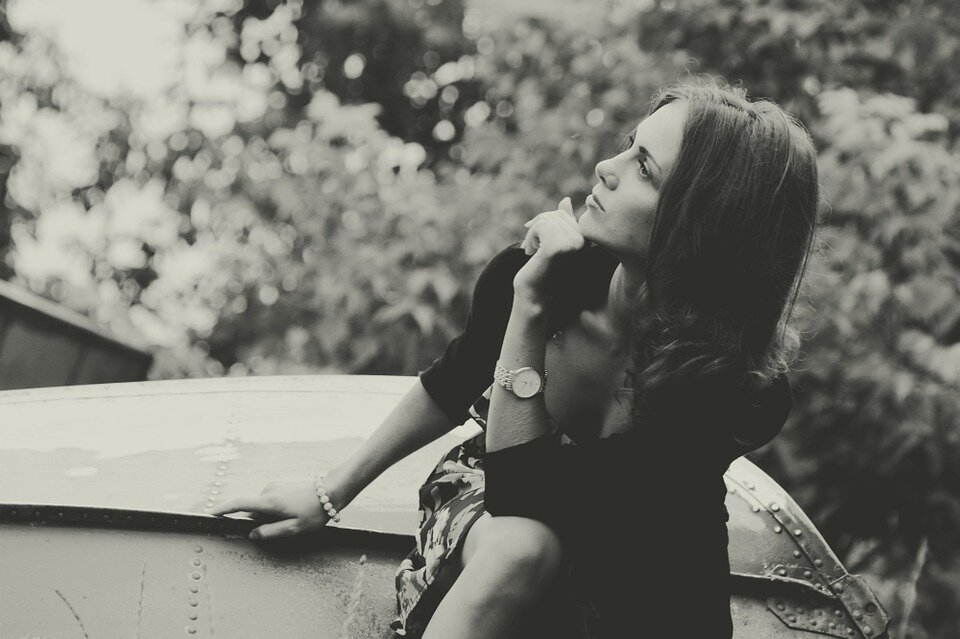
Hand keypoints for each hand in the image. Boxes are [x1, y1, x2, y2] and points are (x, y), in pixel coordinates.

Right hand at [208, 478, 337, 539]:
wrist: (331, 491)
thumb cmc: (314, 512)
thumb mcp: (294, 528)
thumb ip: (270, 533)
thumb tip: (253, 534)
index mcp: (269, 501)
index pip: (239, 504)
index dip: (223, 510)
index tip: (210, 515)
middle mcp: (268, 490)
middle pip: (252, 510)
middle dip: (259, 522)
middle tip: (283, 527)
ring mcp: (274, 486)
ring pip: (262, 507)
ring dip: (269, 517)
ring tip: (293, 519)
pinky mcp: (280, 486)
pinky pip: (269, 502)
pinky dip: (274, 511)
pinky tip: (293, 513)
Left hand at [514, 197, 584, 308]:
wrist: (534, 295)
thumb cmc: (543, 270)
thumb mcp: (553, 242)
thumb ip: (562, 223)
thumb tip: (566, 200)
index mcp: (586, 240)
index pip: (563, 214)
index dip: (544, 223)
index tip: (536, 241)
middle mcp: (583, 241)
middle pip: (554, 214)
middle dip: (537, 228)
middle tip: (533, 249)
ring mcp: (572, 244)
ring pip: (546, 219)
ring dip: (532, 234)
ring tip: (533, 253)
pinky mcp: (558, 247)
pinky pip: (540, 225)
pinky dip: (530, 237)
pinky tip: (532, 253)